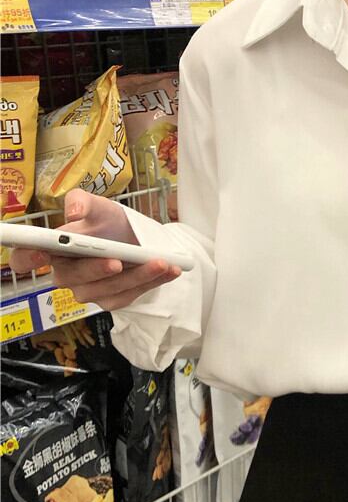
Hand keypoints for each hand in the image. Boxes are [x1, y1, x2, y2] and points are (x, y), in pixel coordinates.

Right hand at [9, 189, 181, 310]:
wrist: (138, 237)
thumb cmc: (108, 222)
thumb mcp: (98, 205)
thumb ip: (82, 202)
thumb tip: (75, 213)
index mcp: (52, 251)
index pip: (25, 259)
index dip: (27, 258)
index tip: (41, 252)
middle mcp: (66, 275)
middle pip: (72, 278)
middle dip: (95, 269)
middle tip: (117, 260)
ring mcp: (89, 291)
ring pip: (106, 289)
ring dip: (135, 277)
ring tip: (159, 262)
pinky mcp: (112, 300)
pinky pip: (130, 296)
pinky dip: (151, 282)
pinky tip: (168, 270)